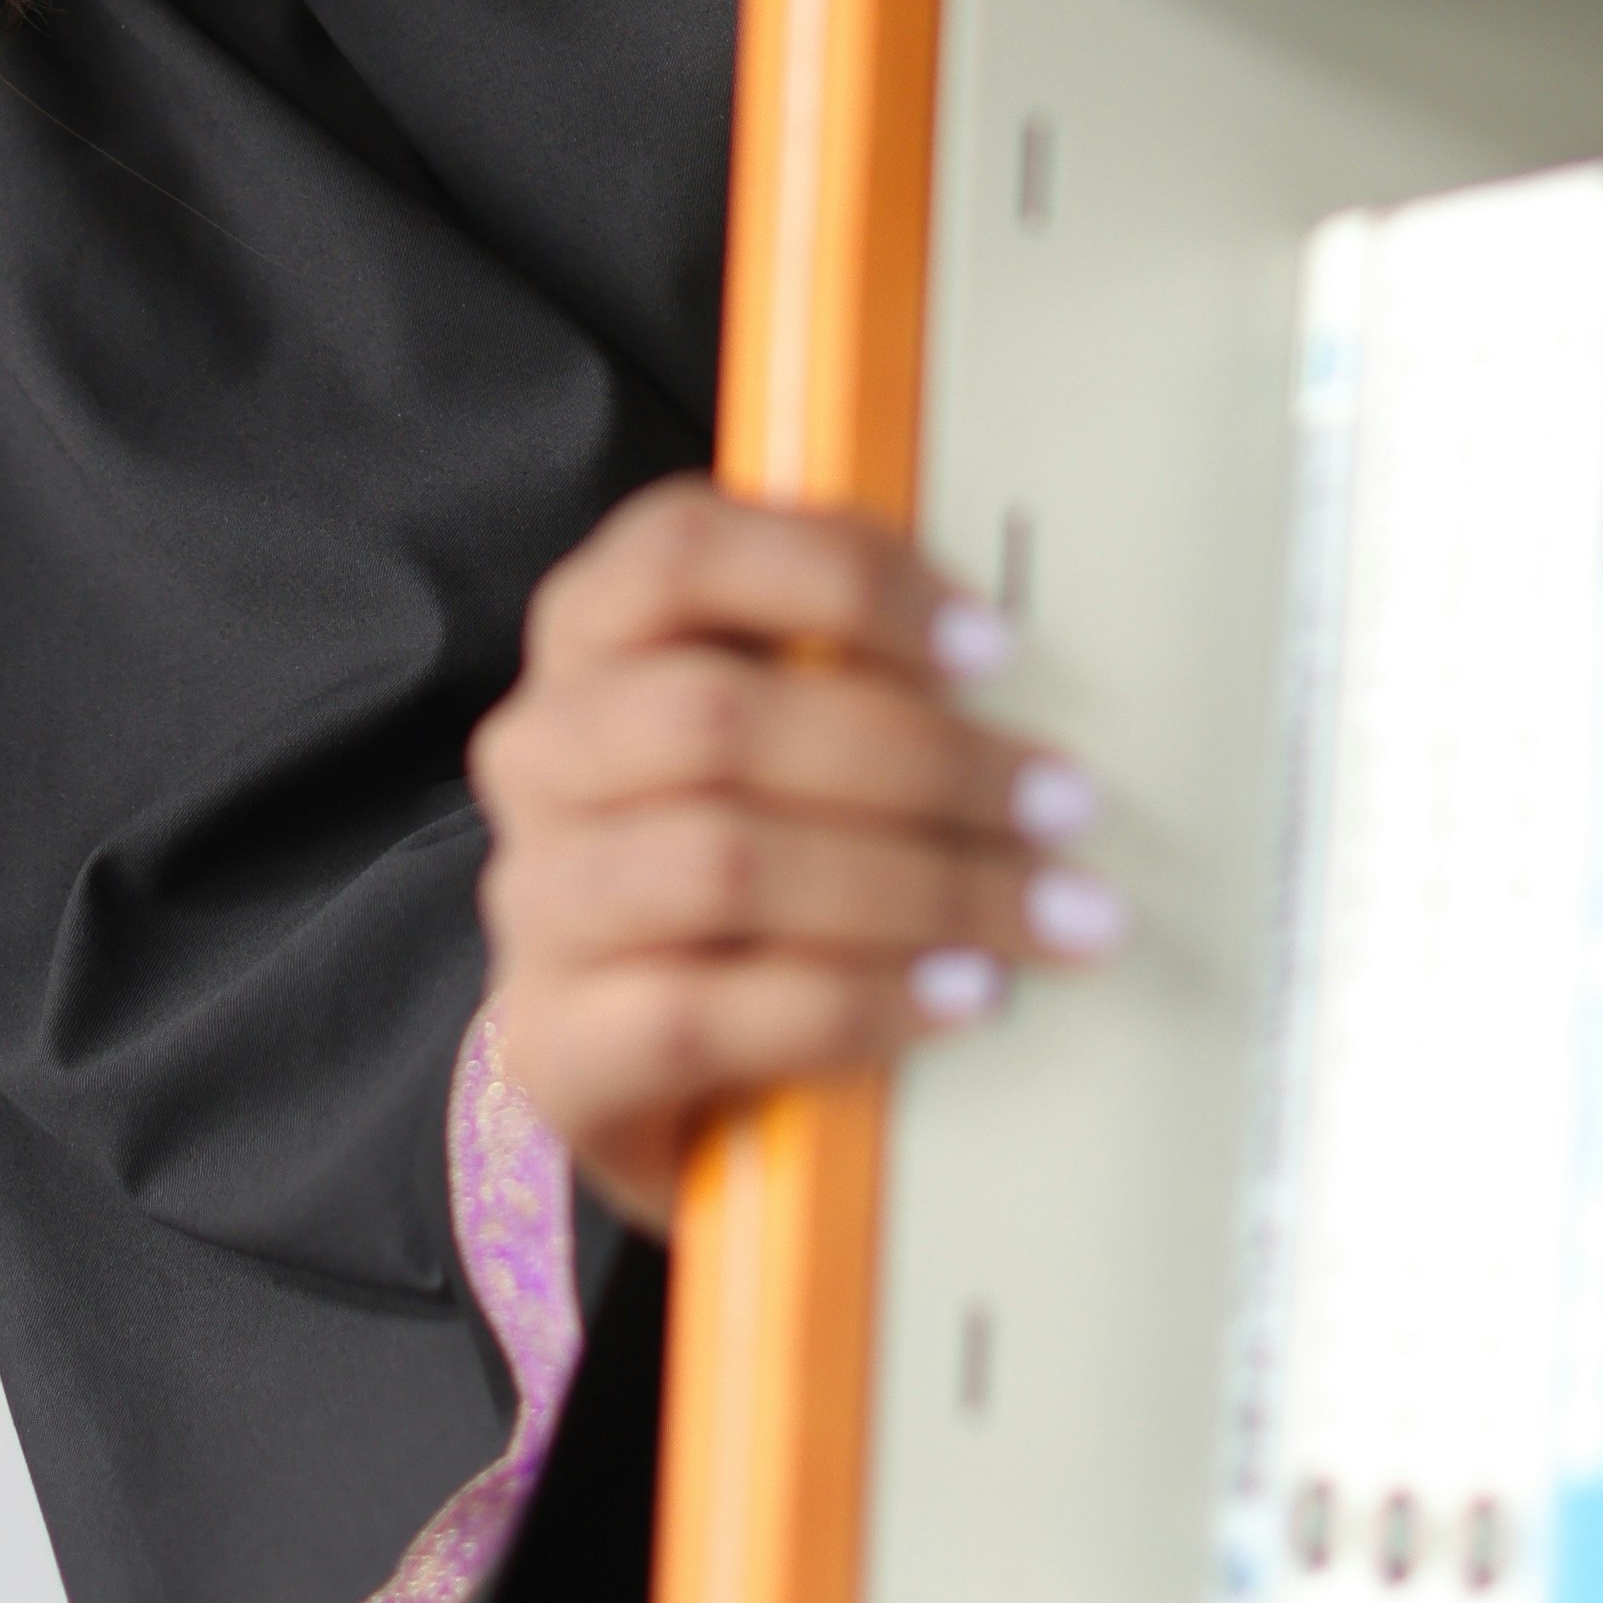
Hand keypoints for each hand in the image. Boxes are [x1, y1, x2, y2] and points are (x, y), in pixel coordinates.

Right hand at [469, 476, 1123, 1231]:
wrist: (637, 1050)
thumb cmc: (745, 856)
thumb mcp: (783, 732)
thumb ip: (857, 666)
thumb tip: (1015, 656)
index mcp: (592, 635)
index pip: (679, 551)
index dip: (839, 578)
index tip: (989, 644)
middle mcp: (543, 752)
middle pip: (712, 717)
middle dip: (918, 759)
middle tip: (1063, 805)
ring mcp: (540, 900)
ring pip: (719, 865)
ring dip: (914, 888)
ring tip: (1043, 918)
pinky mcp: (557, 1043)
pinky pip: (703, 1016)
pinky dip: (856, 1004)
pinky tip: (960, 997)